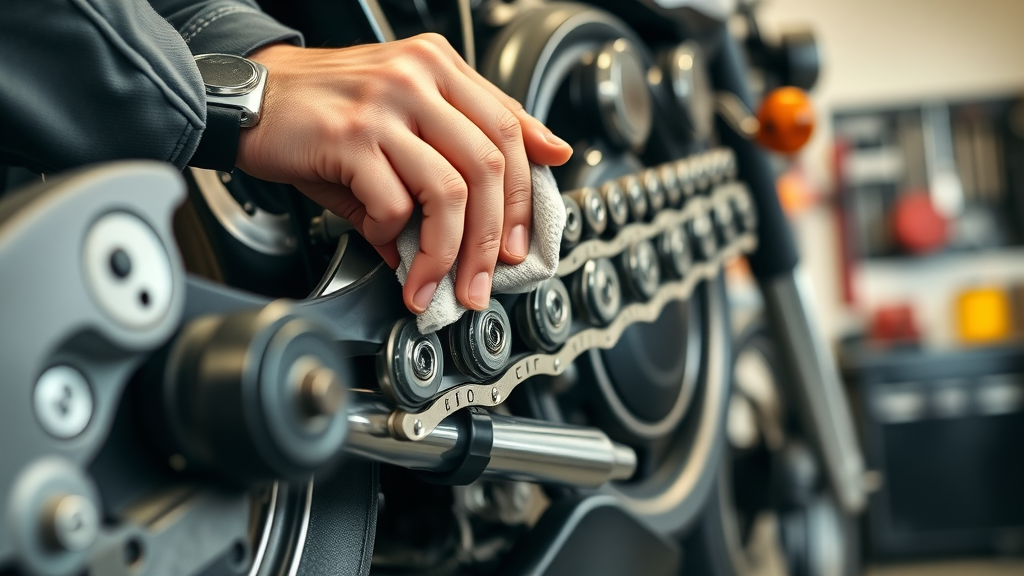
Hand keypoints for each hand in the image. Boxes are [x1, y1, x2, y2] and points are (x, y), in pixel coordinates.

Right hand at [238, 35, 572, 313]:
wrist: (252, 96)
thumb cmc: (326, 110)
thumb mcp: (400, 118)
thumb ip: (453, 150)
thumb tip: (499, 219)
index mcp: (439, 67)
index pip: (508, 130)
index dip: (524, 195)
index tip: (522, 242)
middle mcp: (418, 77)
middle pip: (488, 167)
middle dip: (492, 239)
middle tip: (482, 282)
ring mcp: (384, 104)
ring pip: (448, 192)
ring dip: (447, 254)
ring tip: (433, 283)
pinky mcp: (348, 136)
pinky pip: (392, 203)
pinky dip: (390, 234)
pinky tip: (379, 238)